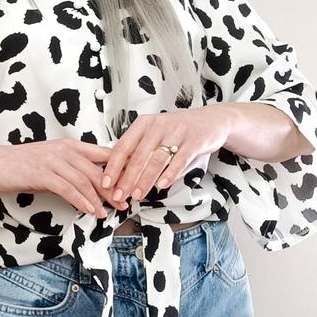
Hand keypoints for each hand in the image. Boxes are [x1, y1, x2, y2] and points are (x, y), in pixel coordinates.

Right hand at [0, 137, 130, 217]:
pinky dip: (82, 201)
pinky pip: (68, 189)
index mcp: (70, 145)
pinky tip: (90, 210)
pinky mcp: (42, 173)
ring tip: (110, 211)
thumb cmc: (22, 165)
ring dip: (100, 198)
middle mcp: (65, 150)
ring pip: (85, 180)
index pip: (103, 154)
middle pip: (98, 169)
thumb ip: (72, 169)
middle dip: (114, 188)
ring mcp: (53, 160)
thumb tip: (93, 184)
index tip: (131, 184)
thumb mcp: (52, 162)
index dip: (120, 170)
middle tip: (125, 203)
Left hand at [101, 106, 233, 201]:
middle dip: (127, 178)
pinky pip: (179, 160)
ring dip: (146, 180)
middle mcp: (158, 126)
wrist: (210, 121)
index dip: (113, 166)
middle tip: (119, 195)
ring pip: (157, 160)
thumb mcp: (154, 134)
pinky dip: (169, 174)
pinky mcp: (194, 141)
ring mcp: (177, 133)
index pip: (123, 146)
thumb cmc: (176, 131)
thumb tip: (117, 174)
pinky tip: (161, 186)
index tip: (106, 183)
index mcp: (143, 124)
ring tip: (138, 195)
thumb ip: (138, 150)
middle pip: (138, 156)